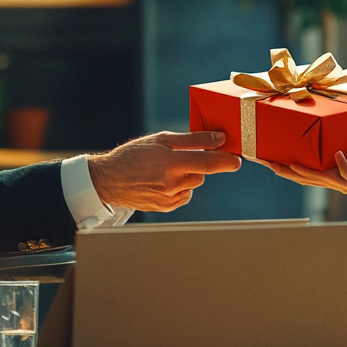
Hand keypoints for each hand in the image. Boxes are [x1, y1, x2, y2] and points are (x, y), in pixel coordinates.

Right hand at [87, 131, 239, 212]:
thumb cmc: (133, 155)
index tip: (237, 160)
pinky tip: (162, 181)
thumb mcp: (161, 140)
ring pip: (192, 185)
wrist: (108, 180)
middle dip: (196, 165)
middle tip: (178, 157)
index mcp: (171, 163)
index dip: (226, 161)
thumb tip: (218, 139)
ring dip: (186, 176)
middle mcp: (172, 183)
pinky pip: (184, 196)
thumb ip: (193, 140)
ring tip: (164, 170)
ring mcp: (169, 198)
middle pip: (201, 174)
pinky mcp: (166, 207)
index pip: (208, 163)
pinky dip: (179, 188)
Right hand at [253, 151, 346, 194]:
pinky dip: (342, 165)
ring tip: (288, 163)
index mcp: (335, 173)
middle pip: (305, 178)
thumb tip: (334, 103)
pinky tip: (336, 155)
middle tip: (265, 161)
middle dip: (284, 170)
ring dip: (305, 171)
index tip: (264, 158)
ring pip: (322, 179)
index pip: (304, 172)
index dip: (284, 167)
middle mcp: (339, 181)